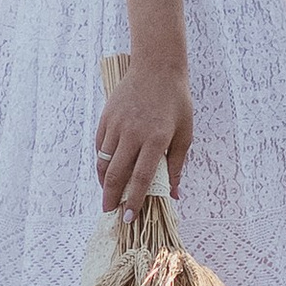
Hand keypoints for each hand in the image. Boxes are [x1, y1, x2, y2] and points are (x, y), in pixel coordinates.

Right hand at [95, 58, 190, 212]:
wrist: (157, 67)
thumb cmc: (176, 102)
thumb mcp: (185, 134)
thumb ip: (177, 165)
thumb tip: (174, 194)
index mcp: (156, 139)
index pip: (141, 178)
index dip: (134, 201)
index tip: (129, 218)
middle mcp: (133, 133)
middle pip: (116, 174)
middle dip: (111, 198)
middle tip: (110, 213)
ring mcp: (117, 125)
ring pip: (104, 161)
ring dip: (104, 182)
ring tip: (108, 195)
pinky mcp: (106, 117)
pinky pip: (100, 146)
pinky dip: (101, 162)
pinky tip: (107, 171)